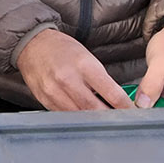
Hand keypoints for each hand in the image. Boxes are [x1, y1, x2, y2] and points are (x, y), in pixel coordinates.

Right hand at [15, 29, 132, 110]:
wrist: (32, 43)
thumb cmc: (61, 48)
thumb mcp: (86, 57)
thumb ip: (101, 79)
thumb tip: (116, 101)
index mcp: (83, 65)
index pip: (111, 93)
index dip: (125, 106)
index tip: (132, 112)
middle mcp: (68, 79)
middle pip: (96, 109)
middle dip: (110, 117)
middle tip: (119, 120)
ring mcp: (55, 91)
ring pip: (80, 116)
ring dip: (93, 120)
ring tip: (101, 118)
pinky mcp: (45, 100)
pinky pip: (64, 115)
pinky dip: (75, 117)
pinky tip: (81, 113)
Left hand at [135, 24, 163, 107]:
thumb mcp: (158, 62)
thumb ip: (151, 84)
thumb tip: (142, 105)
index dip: (160, 114)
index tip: (144, 108)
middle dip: (158, 111)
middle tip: (144, 99)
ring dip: (158, 107)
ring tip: (150, 92)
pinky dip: (159, 103)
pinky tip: (154, 93)